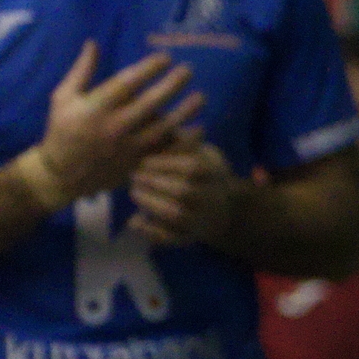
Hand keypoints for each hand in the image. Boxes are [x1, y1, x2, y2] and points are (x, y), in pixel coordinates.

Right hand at [23, 42, 200, 208]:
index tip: (165, 57)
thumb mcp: (63, 98)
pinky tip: (200, 128)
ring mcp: (127, 147)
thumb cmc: (62, 129)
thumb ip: (81, 71)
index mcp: (94, 108)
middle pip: (149, 103)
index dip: (148, 68)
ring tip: (201, 97)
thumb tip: (94, 43)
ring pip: (163, 128)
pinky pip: (165, 150)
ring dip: (185, 112)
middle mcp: (113, 127)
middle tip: (188, 70)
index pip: (126, 83)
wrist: (63, 174)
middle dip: (172, 85)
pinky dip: (184, 140)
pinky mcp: (136, 162)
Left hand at [128, 130, 243, 244]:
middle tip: (134, 175)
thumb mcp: (202, 152)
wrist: (225, 210)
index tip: (144, 160)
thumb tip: (154, 118)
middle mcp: (211, 199)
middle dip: (155, 183)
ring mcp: (201, 221)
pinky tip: (134, 221)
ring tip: (134, 192)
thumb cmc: (206, 174)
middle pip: (183, 191)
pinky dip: (151, 232)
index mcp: (215, 174)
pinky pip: (171, 240)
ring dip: (151, 203)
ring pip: (176, 216)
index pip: (193, 168)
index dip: (166, 164)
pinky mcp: (189, 238)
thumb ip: (181, 141)